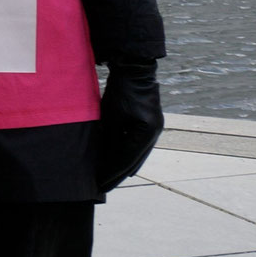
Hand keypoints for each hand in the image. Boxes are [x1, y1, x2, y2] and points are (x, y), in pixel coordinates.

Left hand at [97, 61, 163, 192]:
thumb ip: (109, 139)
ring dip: (124, 166)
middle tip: (103, 187)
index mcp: (146, 132)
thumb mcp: (111, 117)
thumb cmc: (120, 91)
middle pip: (134, 160)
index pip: (126, 160)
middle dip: (118, 174)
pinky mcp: (150, 124)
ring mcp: (154, 129)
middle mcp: (153, 133)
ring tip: (110, 178)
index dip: (112, 173)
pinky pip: (138, 145)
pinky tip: (121, 163)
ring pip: (137, 154)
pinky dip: (128, 154)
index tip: (101, 185)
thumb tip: (103, 160)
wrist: (134, 69)